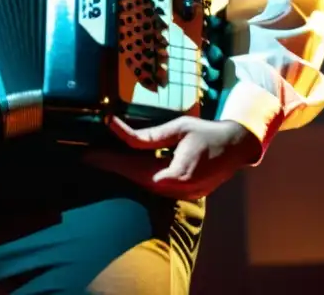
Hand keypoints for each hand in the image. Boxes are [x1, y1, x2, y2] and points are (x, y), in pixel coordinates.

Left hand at [85, 116, 261, 199]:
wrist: (236, 147)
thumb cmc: (207, 133)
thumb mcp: (178, 127)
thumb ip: (148, 135)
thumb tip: (114, 128)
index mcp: (180, 174)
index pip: (137, 171)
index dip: (112, 164)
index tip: (89, 156)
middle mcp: (181, 190)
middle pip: (138, 181)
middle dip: (112, 168)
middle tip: (87, 158)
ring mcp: (184, 196)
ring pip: (145, 186)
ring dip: (123, 174)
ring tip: (99, 160)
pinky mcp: (184, 195)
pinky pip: (155, 187)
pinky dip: (138, 177)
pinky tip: (123, 167)